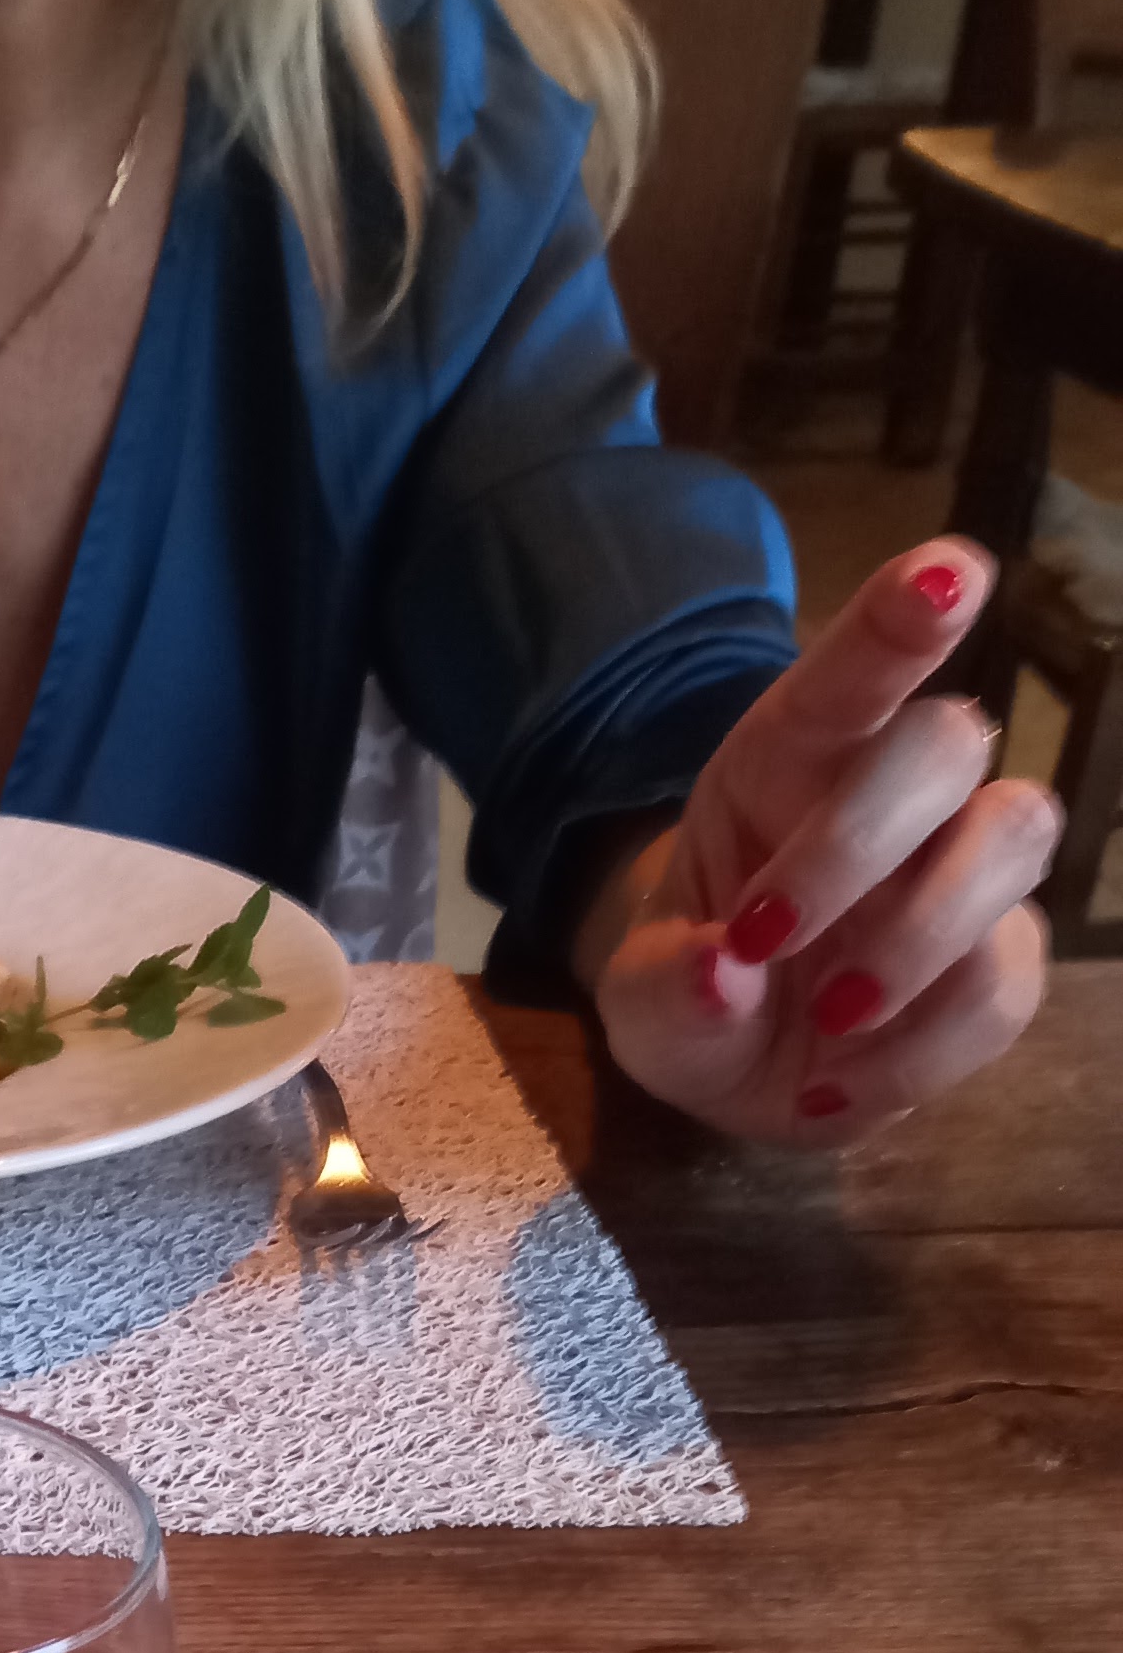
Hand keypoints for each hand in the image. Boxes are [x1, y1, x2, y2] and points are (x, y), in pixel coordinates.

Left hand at [576, 542, 1057, 1144]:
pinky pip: (1004, 983)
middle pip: (946, 744)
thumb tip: (722, 974)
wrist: (741, 1070)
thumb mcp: (641, 1002)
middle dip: (860, 839)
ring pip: (1012, 839)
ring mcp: (961, 871)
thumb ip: (667, 990)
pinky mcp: (1000, 961)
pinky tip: (844, 1077)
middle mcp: (894, 792)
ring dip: (918, 937)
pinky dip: (924, 1048)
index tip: (950, 575)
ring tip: (831, 1014)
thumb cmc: (694, 992)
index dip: (904, 616)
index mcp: (792, 758)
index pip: (855, 668)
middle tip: (765, 938)